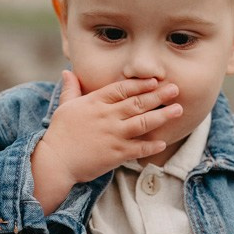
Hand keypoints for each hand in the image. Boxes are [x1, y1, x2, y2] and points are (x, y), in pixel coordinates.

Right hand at [31, 70, 182, 214]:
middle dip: (159, 95)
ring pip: (143, 122)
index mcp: (95, 102)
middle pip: (137, 103)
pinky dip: (152, 145)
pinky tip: (164, 142)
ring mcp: (112, 135)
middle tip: (176, 89)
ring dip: (162, 116)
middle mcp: (107, 116)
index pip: (122, 88)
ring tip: (178, 110)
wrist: (55, 161)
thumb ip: (71, 89)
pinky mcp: (115, 154)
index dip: (141, 84)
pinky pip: (139, 148)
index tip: (156, 80)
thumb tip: (67, 71)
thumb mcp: (65, 107)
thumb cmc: (59, 134)